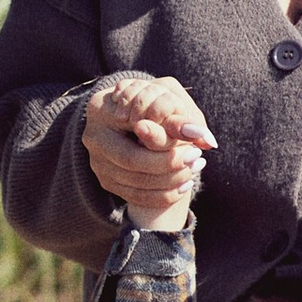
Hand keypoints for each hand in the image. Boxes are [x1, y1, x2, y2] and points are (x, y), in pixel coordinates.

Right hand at [83, 73, 214, 230]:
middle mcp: (93, 138)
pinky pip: (136, 197)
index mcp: (102, 110)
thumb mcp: (167, 104)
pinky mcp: (107, 181)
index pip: (135, 130)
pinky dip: (164, 194)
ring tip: (195, 169)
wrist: (136, 117)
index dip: (165, 137)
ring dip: (171, 180)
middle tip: (197, 157)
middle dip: (169, 163)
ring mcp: (98, 163)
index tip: (196, 142)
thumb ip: (182, 121)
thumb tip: (208, 140)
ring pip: (135, 183)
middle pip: (132, 160)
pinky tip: (185, 185)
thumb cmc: (153, 105)